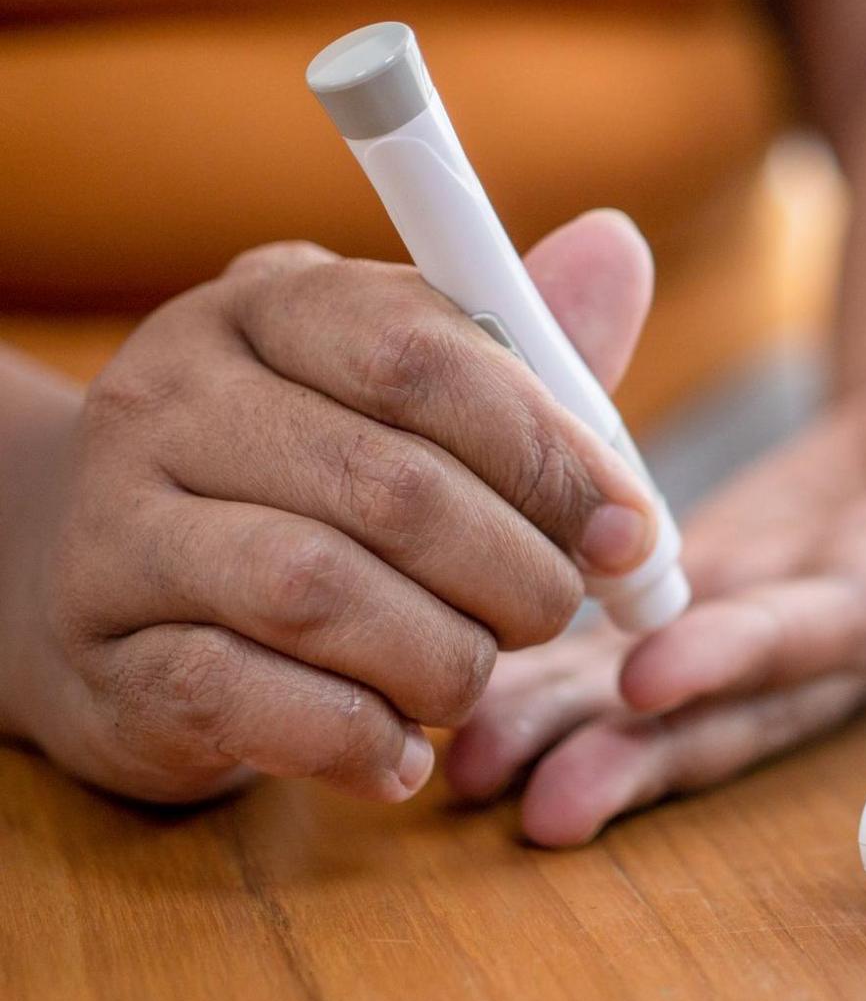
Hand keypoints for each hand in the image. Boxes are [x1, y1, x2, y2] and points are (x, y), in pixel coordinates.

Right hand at [0, 211, 660, 803]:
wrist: (122, 598)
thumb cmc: (321, 484)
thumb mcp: (421, 403)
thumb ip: (527, 355)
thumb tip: (620, 247)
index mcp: (268, 303)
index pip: (422, 352)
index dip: (548, 449)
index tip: (629, 528)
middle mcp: (170, 397)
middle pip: (389, 484)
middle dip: (514, 569)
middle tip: (557, 613)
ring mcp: (117, 527)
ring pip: (315, 592)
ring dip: (441, 656)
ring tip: (474, 677)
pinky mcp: (102, 657)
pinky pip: (242, 695)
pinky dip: (353, 735)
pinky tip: (401, 752)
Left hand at [445, 331, 865, 845]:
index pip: (851, 621)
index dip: (766, 649)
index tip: (667, 668)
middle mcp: (847, 625)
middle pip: (744, 696)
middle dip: (646, 749)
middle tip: (537, 794)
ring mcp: (779, 624)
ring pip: (675, 698)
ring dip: (576, 734)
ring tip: (468, 771)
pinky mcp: (722, 602)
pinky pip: (634, 654)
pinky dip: (552, 681)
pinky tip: (462, 706)